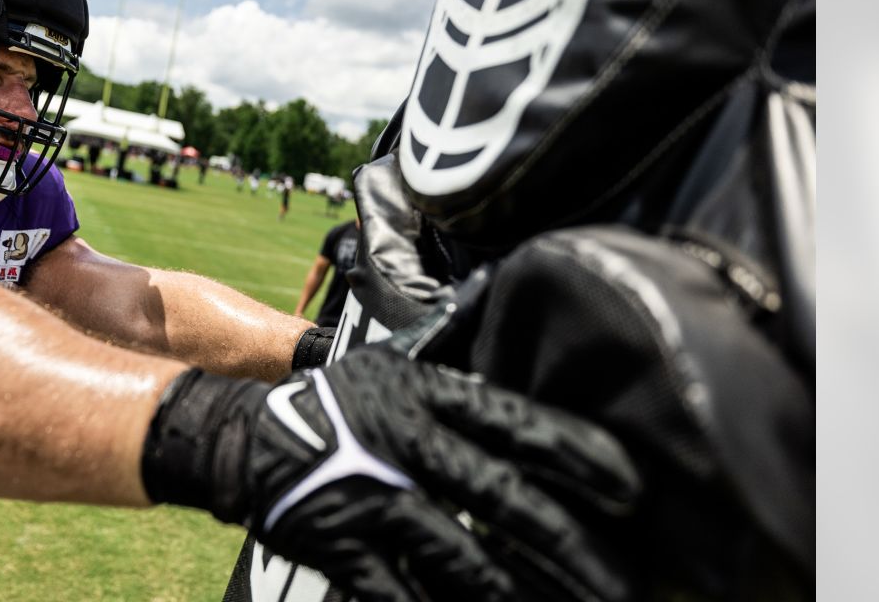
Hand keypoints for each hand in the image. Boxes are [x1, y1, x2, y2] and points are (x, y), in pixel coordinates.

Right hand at [142, 345, 639, 601]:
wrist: (249, 442)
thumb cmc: (339, 404)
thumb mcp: (393, 364)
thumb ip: (453, 359)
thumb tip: (502, 305)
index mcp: (424, 395)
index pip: (513, 421)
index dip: (576, 454)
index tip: (630, 487)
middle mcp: (405, 445)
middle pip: (500, 496)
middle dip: (566, 544)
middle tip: (623, 581)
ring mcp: (372, 499)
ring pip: (460, 556)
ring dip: (519, 592)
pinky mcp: (343, 546)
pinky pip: (402, 593)